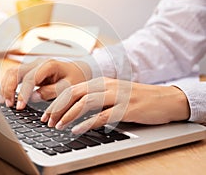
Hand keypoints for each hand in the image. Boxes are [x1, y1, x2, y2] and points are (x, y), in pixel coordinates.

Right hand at [0, 59, 91, 108]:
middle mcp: (38, 63)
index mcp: (49, 65)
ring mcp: (32, 66)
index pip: (30, 78)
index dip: (23, 93)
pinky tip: (4, 96)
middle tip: (9, 105)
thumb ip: (51, 92)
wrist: (78, 70)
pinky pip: (14, 76)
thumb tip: (34, 97)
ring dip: (5, 86)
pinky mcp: (29, 71)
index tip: (20, 106)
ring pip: (12, 72)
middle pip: (16, 72)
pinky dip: (7, 85)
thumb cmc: (75, 78)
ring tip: (4, 102)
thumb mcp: (69, 87)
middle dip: (9, 88)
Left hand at [41, 77, 189, 133]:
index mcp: (101, 82)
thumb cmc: (137, 98)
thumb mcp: (113, 94)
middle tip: (47, 121)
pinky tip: (77, 130)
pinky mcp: (125, 108)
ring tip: (58, 126)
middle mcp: (106, 86)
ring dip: (68, 115)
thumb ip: (96, 98)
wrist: (164, 99)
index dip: (56, 101)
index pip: (72, 89)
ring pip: (85, 103)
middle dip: (57, 108)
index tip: (46, 114)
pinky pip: (102, 116)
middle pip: (74, 93)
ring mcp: (116, 96)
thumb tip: (74, 110)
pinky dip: (86, 123)